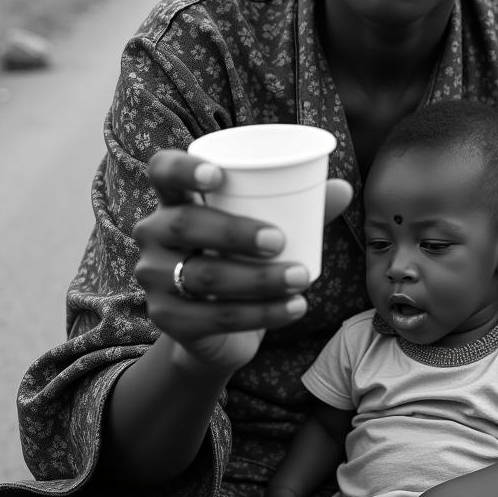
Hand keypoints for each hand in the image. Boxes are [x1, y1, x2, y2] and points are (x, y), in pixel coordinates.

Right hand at [133, 148, 352, 374]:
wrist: (218, 328)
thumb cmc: (242, 257)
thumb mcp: (265, 228)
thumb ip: (300, 206)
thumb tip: (343, 187)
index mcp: (175, 199)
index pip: (162, 171)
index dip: (183, 168)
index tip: (218, 174)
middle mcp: (154, 233)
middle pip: (183, 224)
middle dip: (233, 231)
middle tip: (280, 239)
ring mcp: (155, 278)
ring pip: (204, 276)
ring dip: (258, 278)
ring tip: (302, 276)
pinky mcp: (167, 319)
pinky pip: (215, 316)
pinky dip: (262, 313)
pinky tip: (295, 307)